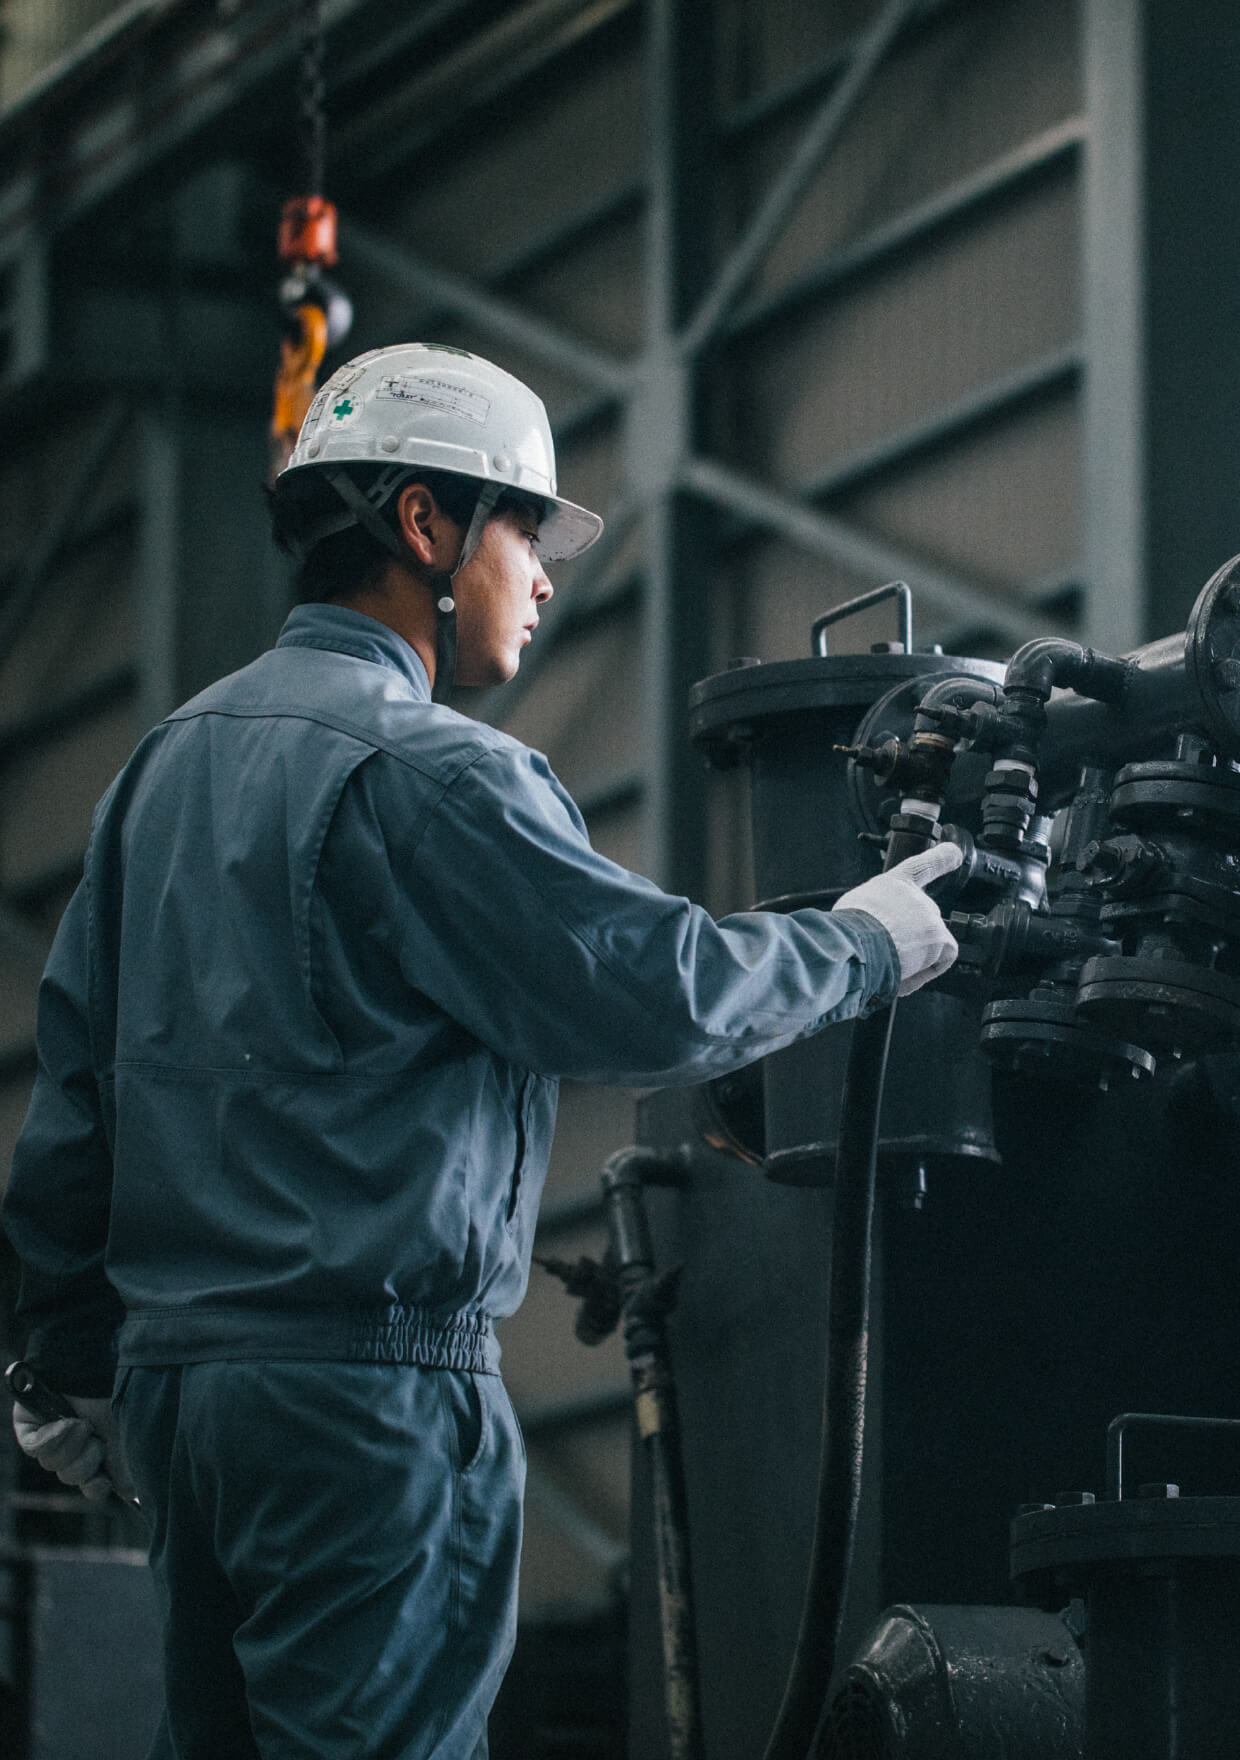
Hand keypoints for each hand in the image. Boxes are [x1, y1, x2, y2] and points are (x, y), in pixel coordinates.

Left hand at [12, 1394, 134, 1503]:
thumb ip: (122, 1464)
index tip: (102, 1482)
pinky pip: (34, 1447)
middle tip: (95, 1439)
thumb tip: (131, 1493)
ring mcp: (48, 1434)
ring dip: (71, 1445)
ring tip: (81, 1423)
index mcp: (95, 1446)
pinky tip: (65, 1423)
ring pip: (53, 1464)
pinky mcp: (29, 1425)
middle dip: (85, 1460)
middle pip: (71, 1475)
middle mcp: (71, 1443)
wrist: (92, 1363)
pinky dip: (50, 1438)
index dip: (95, 1486)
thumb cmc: (112, 1392)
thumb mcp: (122, 1431)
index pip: (90, 1482)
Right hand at [833, 840, 963, 995]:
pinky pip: (942, 958)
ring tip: (889, 965)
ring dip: (913, 958)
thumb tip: (873, 929)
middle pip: (923, 918)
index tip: (955, 852)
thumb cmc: (845, 931)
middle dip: (910, 939)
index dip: (939, 858)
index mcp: (892, 885)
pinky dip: (925, 971)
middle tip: (886, 953)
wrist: (853, 943)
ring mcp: (929, 915)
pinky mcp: (939, 937)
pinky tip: (905, 974)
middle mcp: (914, 895)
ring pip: (930, 943)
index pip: (920, 867)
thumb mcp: (853, 909)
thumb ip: (873, 912)